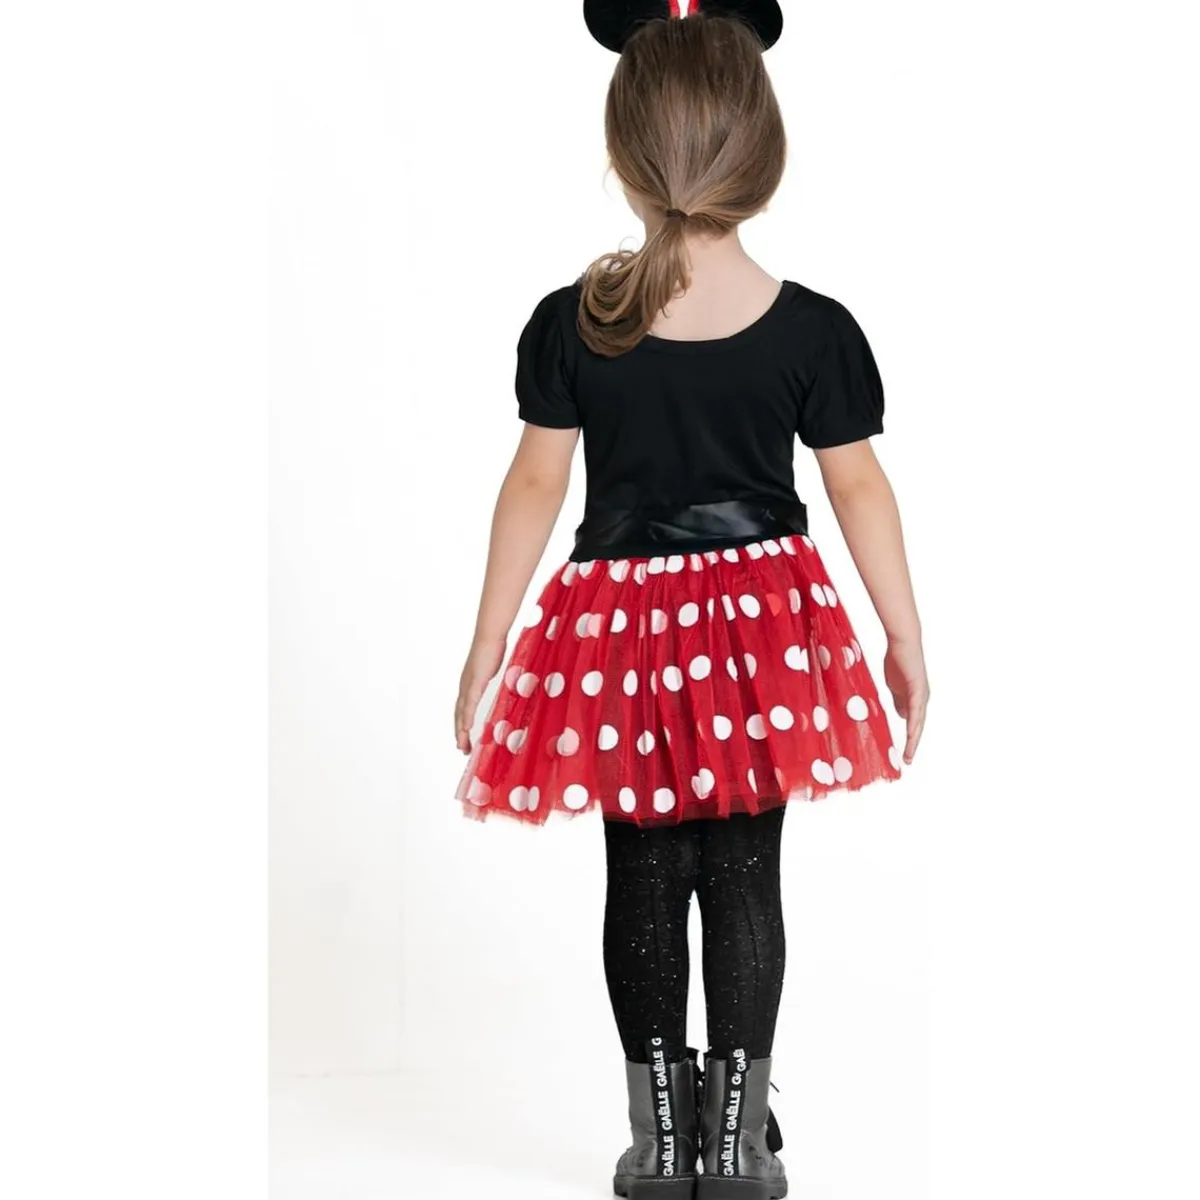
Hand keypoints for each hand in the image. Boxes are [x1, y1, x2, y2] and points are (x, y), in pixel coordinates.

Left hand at [455, 634, 506, 754]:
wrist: (490, 634)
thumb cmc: (493, 647)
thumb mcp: (491, 668)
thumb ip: (491, 679)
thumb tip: (500, 686)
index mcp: (469, 683)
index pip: (463, 708)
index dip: (462, 724)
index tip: (465, 738)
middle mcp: (465, 686)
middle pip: (459, 714)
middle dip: (460, 733)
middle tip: (462, 749)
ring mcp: (468, 684)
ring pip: (462, 712)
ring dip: (461, 730)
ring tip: (462, 745)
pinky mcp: (474, 681)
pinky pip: (469, 703)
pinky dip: (466, 717)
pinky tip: (466, 728)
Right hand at [883, 637, 928, 764]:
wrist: (903, 642)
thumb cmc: (898, 660)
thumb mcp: (895, 686)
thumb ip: (899, 701)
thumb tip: (903, 716)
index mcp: (916, 699)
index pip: (913, 723)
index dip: (909, 738)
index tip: (905, 753)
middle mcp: (922, 699)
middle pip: (918, 727)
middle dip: (913, 744)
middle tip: (908, 760)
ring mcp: (921, 695)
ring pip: (918, 722)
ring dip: (914, 739)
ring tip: (909, 754)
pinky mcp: (917, 689)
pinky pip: (915, 710)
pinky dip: (914, 723)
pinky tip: (911, 734)